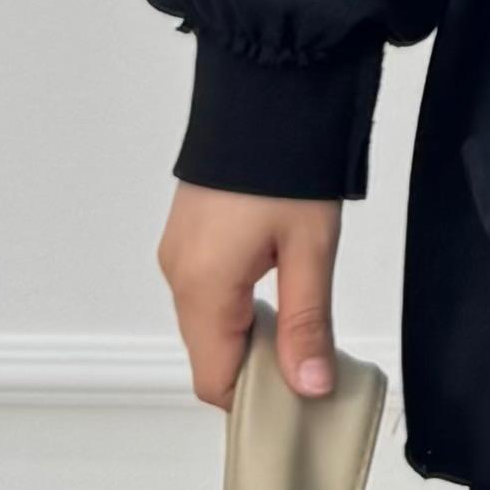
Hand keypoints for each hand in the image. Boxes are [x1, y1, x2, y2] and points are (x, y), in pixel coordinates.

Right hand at [157, 181, 341, 410]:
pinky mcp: (188, 235)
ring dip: (250, 333)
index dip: (257, 399)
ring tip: (301, 317)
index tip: (300, 396)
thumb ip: (307, 324)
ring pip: (208, 323)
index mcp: (203, 288)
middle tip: (312, 357)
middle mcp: (178, 275)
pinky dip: (237, 304)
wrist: (265, 91)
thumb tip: (309, 389)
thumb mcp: (311, 249)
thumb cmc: (287, 164)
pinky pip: (207, 292)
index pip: (214, 381)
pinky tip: (277, 286)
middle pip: (210, 354)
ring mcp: (178, 253)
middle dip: (257, 367)